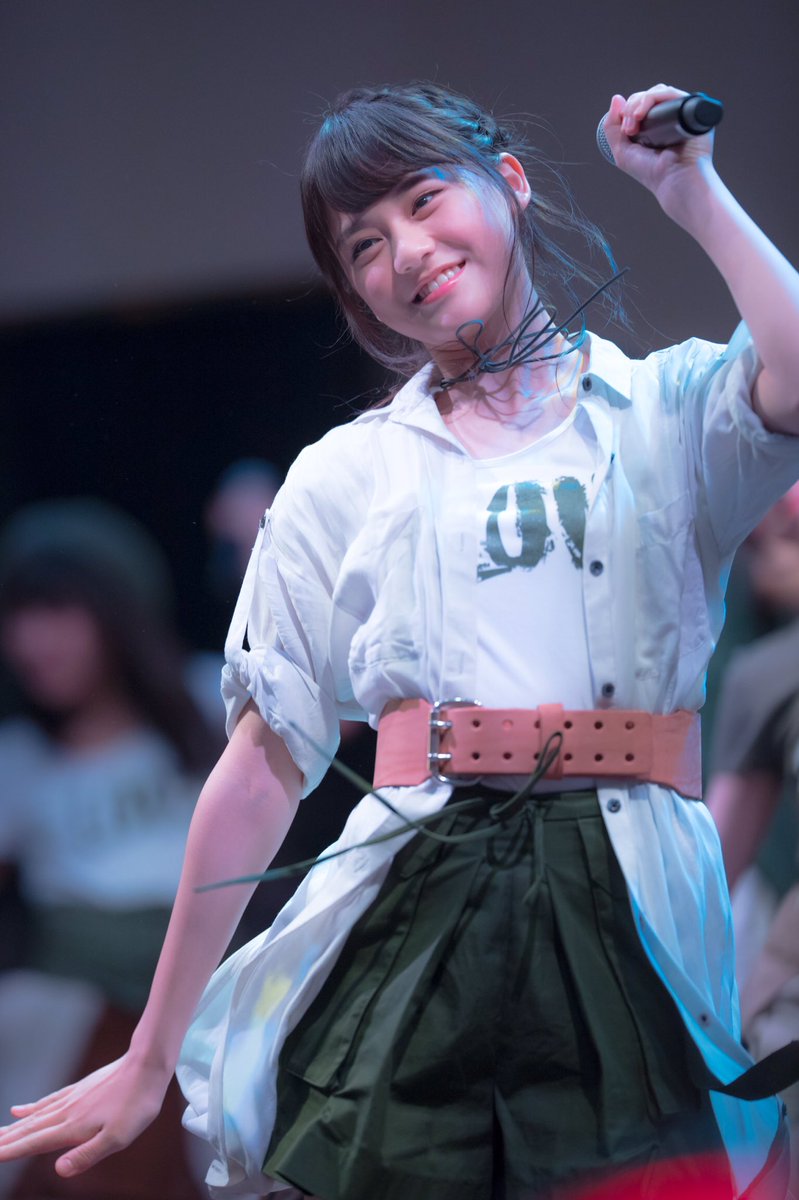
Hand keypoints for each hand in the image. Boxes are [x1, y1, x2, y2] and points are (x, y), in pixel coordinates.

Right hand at [0, 1053, 170, 1177]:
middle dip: (6, 1141)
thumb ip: (87, 1155)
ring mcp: (73, 1098)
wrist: (148, 1065)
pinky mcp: (80, 1089)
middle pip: (30, 1130)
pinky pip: (48, 1101)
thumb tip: (58, 1170)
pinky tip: (21, 1110)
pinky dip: (32, 1108)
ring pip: (36, 1116)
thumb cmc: (137, 1104)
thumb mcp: (118, 1138)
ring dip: (14, 1128)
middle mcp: (67, 1112)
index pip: (35, 1143)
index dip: (11, 1151)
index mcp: (73, 1127)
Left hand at [602, 84, 717, 223]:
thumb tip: (616, 98)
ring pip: (658, 91)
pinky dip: (654, 98)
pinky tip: (643, 114)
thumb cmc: (651, 172)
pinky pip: (672, 94)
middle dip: (632, 108)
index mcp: (654, 125)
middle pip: (648, 96)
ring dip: (640, 103)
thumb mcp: (622, 150)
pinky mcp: (692, 109)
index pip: (640, 104)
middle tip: (629, 130)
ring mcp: (681, 112)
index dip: (628, 111)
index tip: (625, 130)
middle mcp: (669, 116)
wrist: (674, 180)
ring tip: (635, 124)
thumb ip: (613, 126)